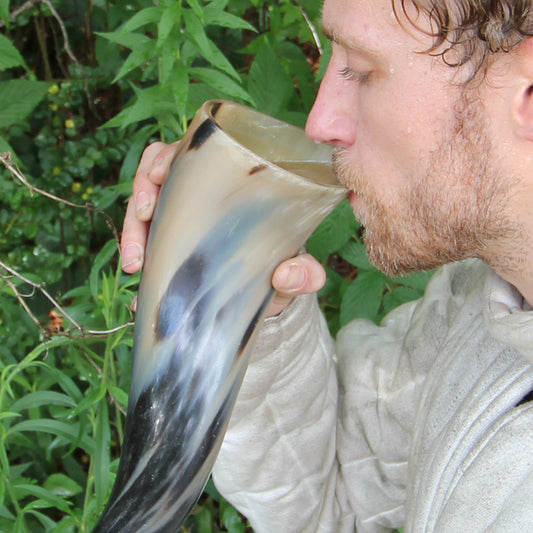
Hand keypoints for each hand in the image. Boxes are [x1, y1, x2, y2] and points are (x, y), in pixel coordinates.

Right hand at [120, 142, 326, 315]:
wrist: (266, 296)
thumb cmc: (283, 269)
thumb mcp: (298, 272)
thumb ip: (305, 273)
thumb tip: (286, 275)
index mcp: (231, 181)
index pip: (193, 150)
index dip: (168, 155)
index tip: (158, 175)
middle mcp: (203, 191)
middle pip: (158, 172)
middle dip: (142, 192)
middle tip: (144, 218)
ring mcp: (182, 214)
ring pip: (144, 204)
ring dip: (133, 227)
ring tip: (135, 262)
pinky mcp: (169, 239)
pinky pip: (143, 236)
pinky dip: (135, 252)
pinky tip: (137, 274)